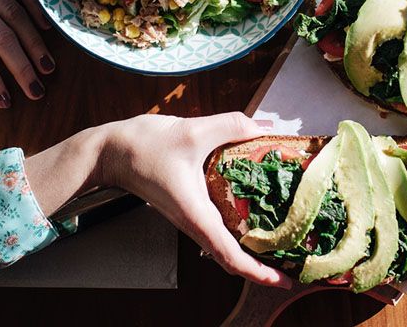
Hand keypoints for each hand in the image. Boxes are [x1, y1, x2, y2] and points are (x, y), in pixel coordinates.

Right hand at [26, 113, 291, 286]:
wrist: (112, 150)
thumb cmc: (145, 146)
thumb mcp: (193, 131)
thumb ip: (231, 126)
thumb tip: (263, 128)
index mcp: (197, 215)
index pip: (231, 256)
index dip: (259, 273)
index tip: (284, 281)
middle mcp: (195, 223)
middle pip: (232, 259)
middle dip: (263, 269)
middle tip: (294, 267)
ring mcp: (191, 217)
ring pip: (225, 247)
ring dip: (252, 253)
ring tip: (283, 248)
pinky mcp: (189, 207)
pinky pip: (218, 229)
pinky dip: (240, 234)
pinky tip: (258, 218)